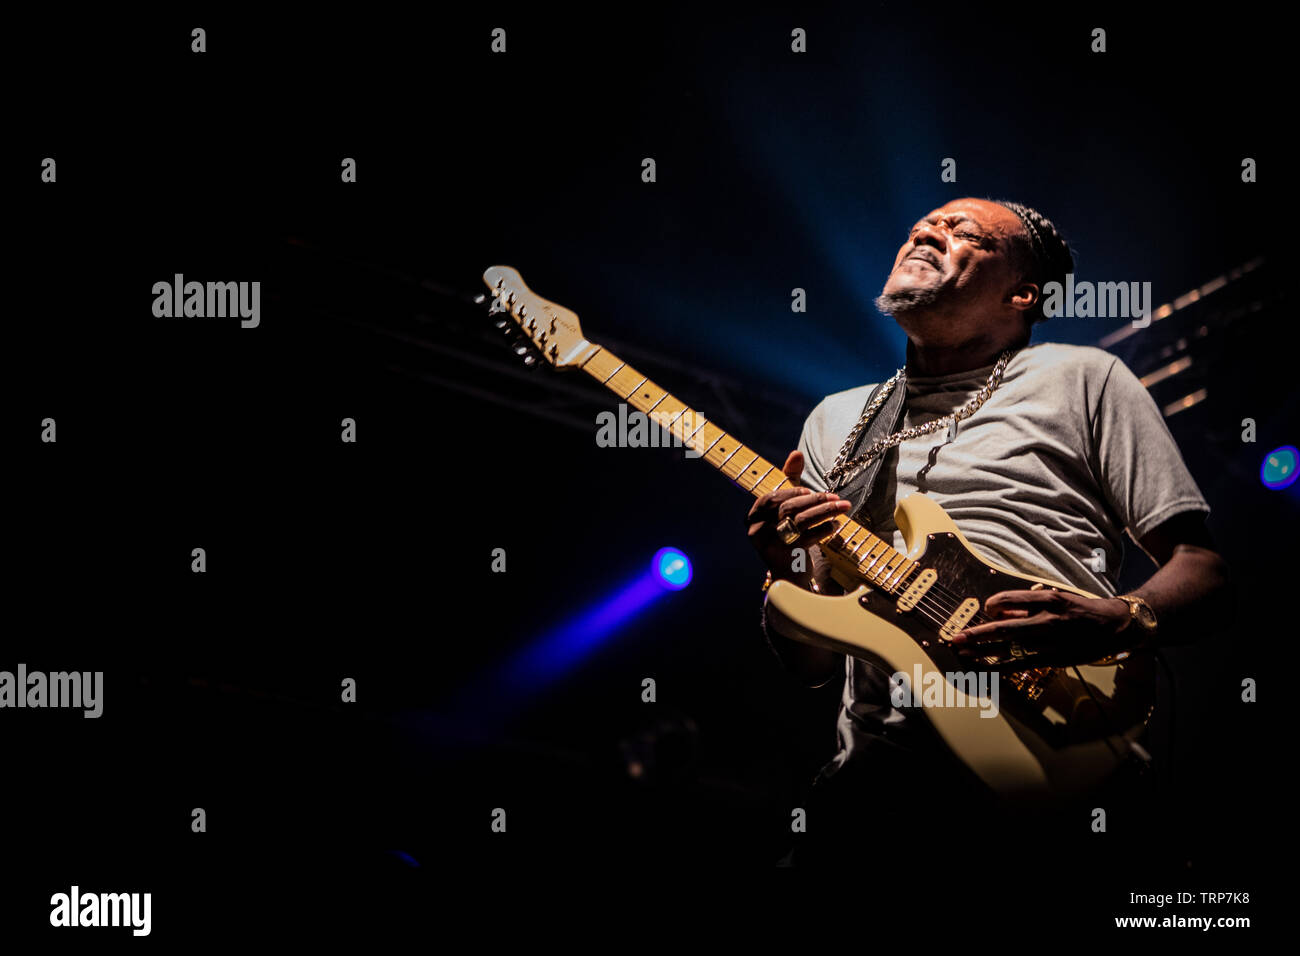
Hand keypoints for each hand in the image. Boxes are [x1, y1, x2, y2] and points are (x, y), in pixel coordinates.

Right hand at [746, 450, 851, 575]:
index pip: (771, 498)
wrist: (790, 574)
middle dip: (815, 500)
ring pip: (800, 521)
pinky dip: (824, 529)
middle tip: (836, 498)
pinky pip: (809, 537)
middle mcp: (757, 532)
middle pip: (788, 508)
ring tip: (843, 507)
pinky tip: (835, 526)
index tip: (811, 491)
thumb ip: (789, 479)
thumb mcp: (786, 506)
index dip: (792, 492)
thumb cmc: (788, 534)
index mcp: (752, 518)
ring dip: (825, 512)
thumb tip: (796, 453)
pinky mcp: (786, 557)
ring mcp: (770, 546)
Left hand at [948, 589, 1133, 667]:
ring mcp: (1051, 643)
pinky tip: (985, 669)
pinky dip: (1001, 667)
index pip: (1010, 599)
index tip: (986, 609)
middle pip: (1004, 628)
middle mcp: (1048, 621)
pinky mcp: (1054, 660)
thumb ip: (1026, 605)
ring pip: (1010, 650)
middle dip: (977, 634)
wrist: (1114, 626)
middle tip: (955, 637)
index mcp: (1048, 600)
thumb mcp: (1056, 597)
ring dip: (983, 653)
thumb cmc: (1080, 609)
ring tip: (962, 654)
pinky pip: (1022, 665)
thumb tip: (997, 611)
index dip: (992, 604)